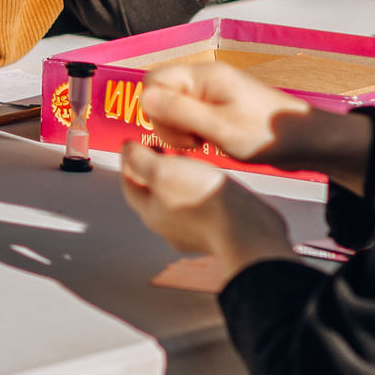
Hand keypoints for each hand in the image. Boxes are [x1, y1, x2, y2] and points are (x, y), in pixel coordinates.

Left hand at [119, 144, 294, 275]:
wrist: (248, 231)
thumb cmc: (204, 199)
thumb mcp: (163, 171)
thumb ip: (140, 160)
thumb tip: (126, 150)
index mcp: (151, 214)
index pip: (130, 185)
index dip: (128, 161)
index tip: (130, 142)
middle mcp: (170, 227)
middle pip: (153, 194)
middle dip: (152, 169)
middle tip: (158, 146)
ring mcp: (195, 232)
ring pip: (178, 199)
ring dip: (177, 178)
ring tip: (185, 157)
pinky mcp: (219, 230)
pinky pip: (201, 204)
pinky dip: (198, 187)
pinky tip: (210, 177)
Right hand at [140, 61, 373, 190]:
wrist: (305, 141)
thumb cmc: (268, 134)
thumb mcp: (221, 127)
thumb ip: (181, 111)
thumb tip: (145, 97)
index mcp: (204, 76)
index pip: (154, 80)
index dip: (156, 109)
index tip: (179, 131)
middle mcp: (205, 80)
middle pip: (160, 94)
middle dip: (166, 122)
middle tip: (192, 141)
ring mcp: (211, 93)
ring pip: (172, 107)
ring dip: (178, 129)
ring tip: (202, 144)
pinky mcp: (217, 107)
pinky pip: (189, 115)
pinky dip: (191, 131)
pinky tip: (207, 143)